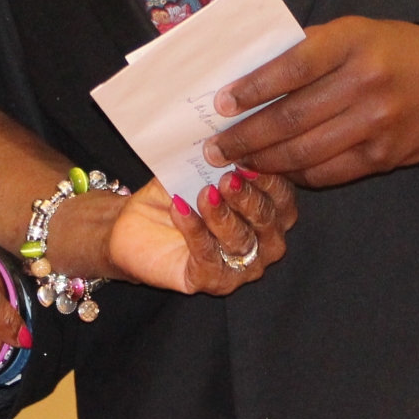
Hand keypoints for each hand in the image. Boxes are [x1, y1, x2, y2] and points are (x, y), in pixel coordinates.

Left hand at [105, 173, 297, 294]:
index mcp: (271, 211)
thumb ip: (217, 159)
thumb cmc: (178, 194)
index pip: (282, 197)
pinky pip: (209, 257)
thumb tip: (225, 136)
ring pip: (241, 241)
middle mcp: (265, 242)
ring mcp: (242, 267)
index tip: (247, 157)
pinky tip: (180, 208)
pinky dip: (195, 231)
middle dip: (248, 197)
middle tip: (227, 178)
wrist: (136, 226)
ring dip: (222, 215)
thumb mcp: (198, 169)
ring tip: (204, 194)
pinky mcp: (213, 282)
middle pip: (267, 220)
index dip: (269, 178)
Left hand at [207, 17, 418, 187]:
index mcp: (352, 43)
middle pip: (291, 118)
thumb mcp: (352, 33)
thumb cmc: (389, 52)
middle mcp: (365, 84)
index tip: (221, 104)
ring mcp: (376, 124)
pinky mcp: (382, 157)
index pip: (292, 68)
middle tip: (215, 146)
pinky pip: (326, 172)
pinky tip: (275, 169)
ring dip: (263, 160)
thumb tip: (247, 80)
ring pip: (304, 152)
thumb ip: (307, 52)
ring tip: (236, 160)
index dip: (253, 89)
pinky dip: (295, 174)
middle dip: (245, 136)